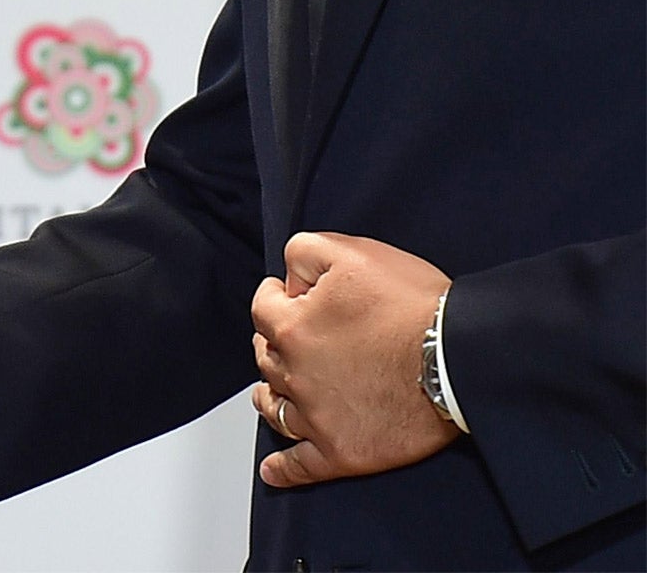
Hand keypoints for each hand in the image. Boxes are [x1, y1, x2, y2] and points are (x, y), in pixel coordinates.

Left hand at [250, 231, 456, 488]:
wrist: (462, 356)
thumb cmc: (413, 304)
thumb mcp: (353, 252)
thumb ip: (304, 253)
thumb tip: (287, 279)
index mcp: (292, 327)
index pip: (262, 308)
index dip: (276, 297)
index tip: (289, 295)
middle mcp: (296, 373)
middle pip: (266, 357)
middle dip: (274, 343)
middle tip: (291, 338)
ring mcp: (317, 417)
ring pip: (275, 407)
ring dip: (270, 396)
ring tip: (271, 393)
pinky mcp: (343, 451)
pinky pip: (301, 466)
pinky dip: (283, 469)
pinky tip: (273, 471)